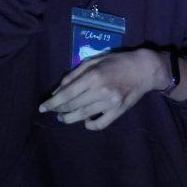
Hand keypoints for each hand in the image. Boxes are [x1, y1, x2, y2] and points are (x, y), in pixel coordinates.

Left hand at [39, 48, 164, 130]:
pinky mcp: (118, 112)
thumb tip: (58, 89)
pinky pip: (100, 124)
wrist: (144, 69)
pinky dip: (89, 125)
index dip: (53, 102)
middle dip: (59, 110)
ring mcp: (110, 103)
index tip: (42, 107)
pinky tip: (84, 121)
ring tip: (63, 117)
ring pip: (83, 116)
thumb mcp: (94, 61)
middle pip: (73, 106)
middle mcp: (101, 91)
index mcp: (93, 76)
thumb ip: (75, 74)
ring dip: (69, 118)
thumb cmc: (117, 62)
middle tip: (54, 111)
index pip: (67, 93)